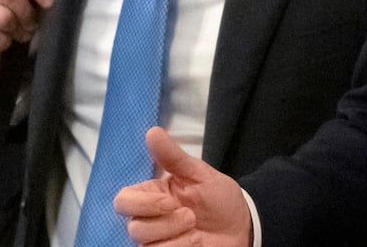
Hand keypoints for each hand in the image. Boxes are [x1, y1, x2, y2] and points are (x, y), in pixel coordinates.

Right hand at [115, 127, 251, 246]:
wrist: (242, 226)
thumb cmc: (219, 198)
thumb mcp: (200, 174)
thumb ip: (174, 157)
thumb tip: (152, 132)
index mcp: (152, 196)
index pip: (123, 201)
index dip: (142, 204)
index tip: (169, 202)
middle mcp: (150, 220)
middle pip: (134, 227)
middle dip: (165, 224)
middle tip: (191, 217)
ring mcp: (158, 241)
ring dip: (176, 240)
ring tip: (197, 232)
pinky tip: (196, 244)